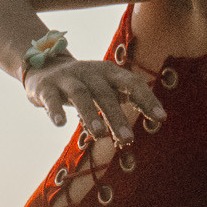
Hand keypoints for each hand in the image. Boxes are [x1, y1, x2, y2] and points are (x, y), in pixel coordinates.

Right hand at [25, 57, 165, 143]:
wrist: (45, 67)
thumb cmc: (86, 84)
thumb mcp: (108, 87)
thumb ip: (130, 99)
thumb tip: (160, 119)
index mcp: (110, 72)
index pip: (132, 83)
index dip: (147, 99)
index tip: (161, 118)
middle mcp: (90, 72)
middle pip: (106, 94)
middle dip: (117, 116)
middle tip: (128, 139)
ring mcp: (67, 78)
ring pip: (80, 95)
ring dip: (91, 114)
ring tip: (100, 135)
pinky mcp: (46, 87)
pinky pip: (51, 98)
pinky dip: (55, 110)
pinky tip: (60, 124)